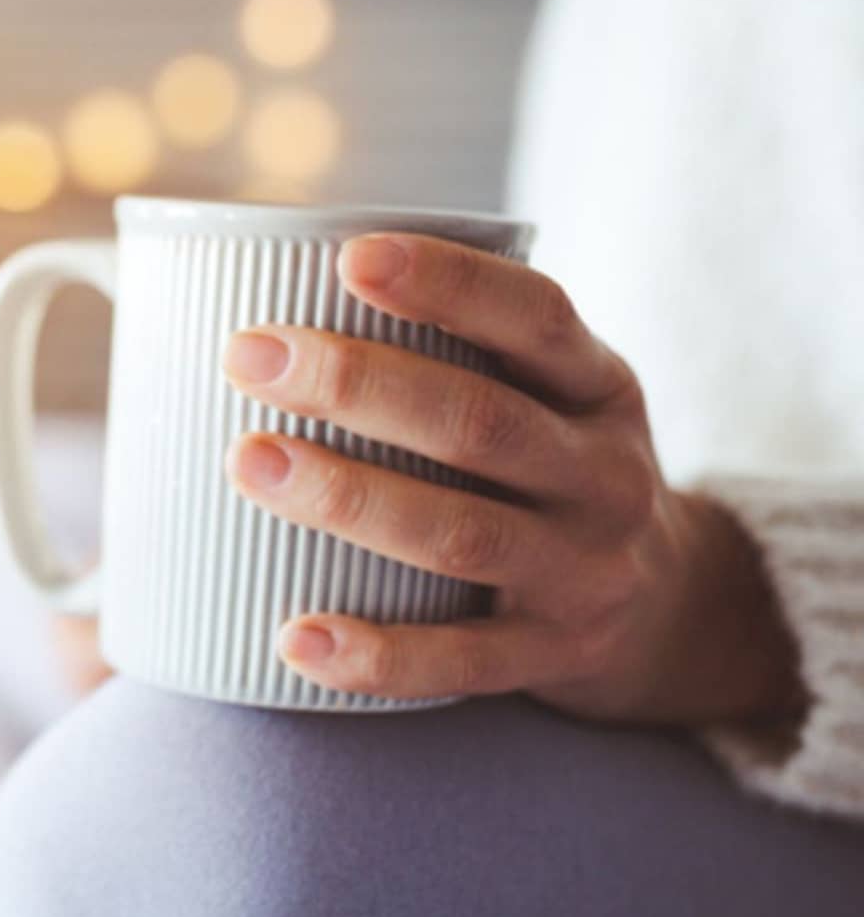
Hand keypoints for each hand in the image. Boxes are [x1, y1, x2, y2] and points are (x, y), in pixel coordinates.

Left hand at [216, 233, 801, 726]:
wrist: (667, 611)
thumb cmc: (547, 475)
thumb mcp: (545, 398)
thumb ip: (449, 354)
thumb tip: (254, 297)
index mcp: (597, 386)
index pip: (535, 317)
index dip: (447, 283)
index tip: (349, 257)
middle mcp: (602, 475)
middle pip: (480, 423)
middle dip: (358, 385)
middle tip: (248, 356)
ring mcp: (582, 571)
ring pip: (461, 534)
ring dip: (348, 497)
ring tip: (248, 461)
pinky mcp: (551, 657)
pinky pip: (457, 659)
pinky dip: (375, 653)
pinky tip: (294, 638)